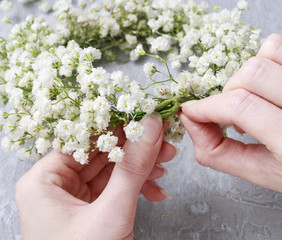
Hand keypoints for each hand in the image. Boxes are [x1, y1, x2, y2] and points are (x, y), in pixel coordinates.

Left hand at [16, 113, 174, 239]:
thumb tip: (150, 126)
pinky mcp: (90, 211)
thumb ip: (132, 168)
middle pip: (100, 152)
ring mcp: (74, 199)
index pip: (83, 137)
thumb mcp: (111, 212)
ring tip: (166, 165)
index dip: (117, 125)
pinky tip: (156, 190)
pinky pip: (114, 188)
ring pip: (111, 170)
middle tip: (164, 141)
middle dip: (136, 149)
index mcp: (44, 180)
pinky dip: (136, 187)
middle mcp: (56, 186)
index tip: (145, 117)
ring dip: (141, 168)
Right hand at [180, 34, 281, 211]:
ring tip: (260, 96)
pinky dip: (277, 68)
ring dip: (252, 72)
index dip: (206, 107)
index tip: (195, 111)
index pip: (241, 107)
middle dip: (229, 90)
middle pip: (253, 73)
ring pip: (273, 50)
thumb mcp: (273, 179)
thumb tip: (194, 126)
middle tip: (233, 110)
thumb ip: (225, 156)